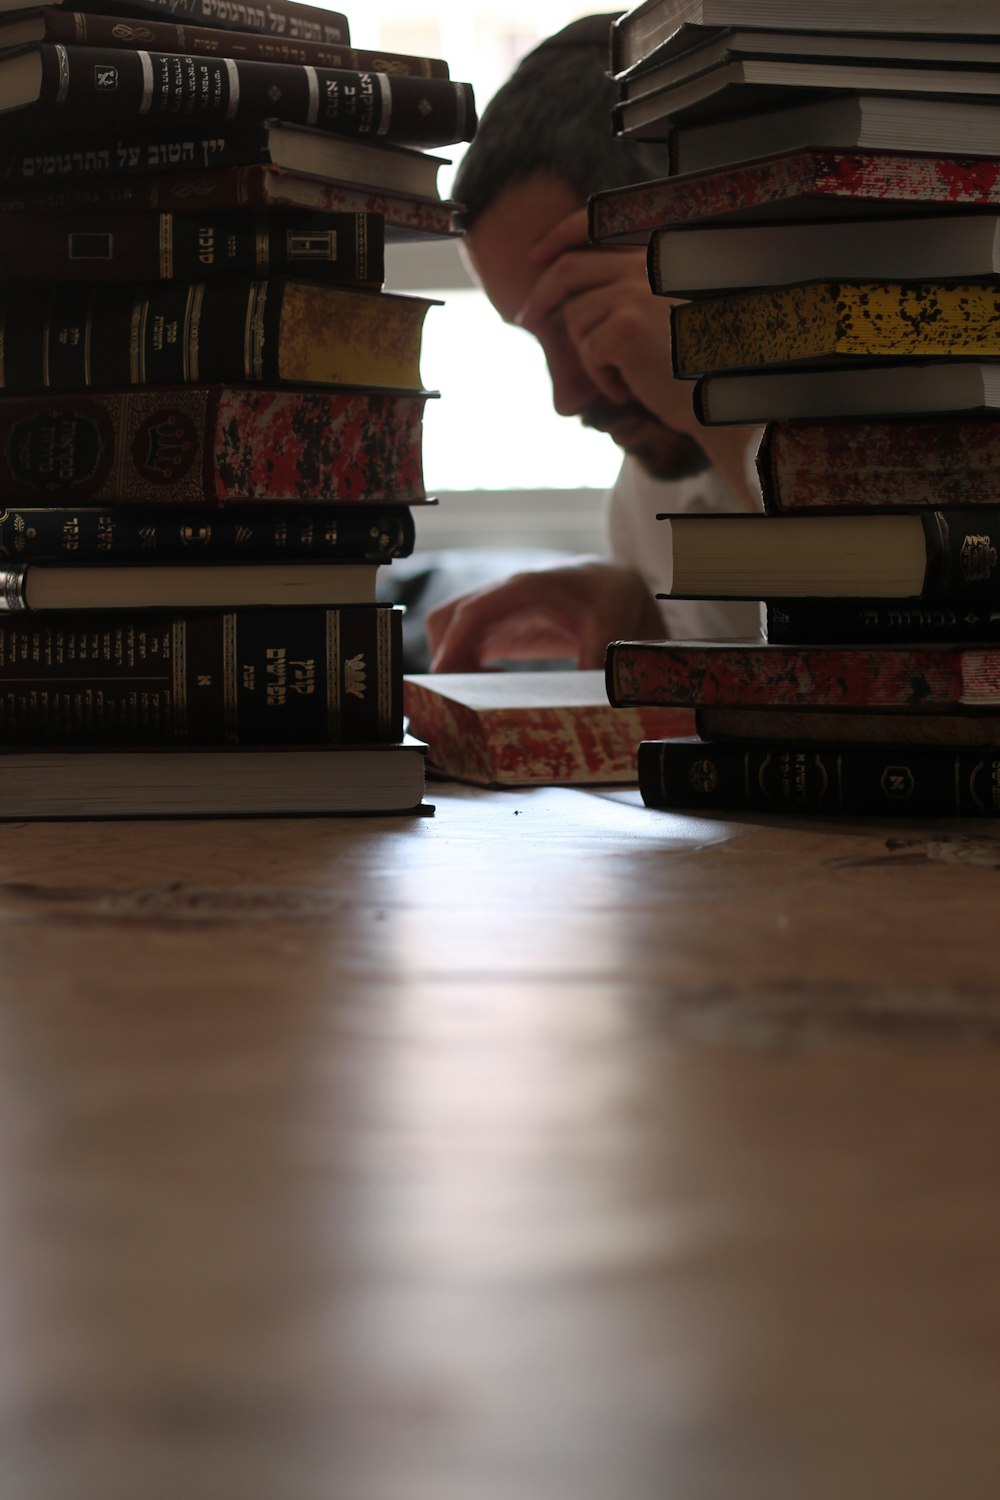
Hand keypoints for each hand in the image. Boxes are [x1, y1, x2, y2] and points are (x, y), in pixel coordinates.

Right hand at [425, 557, 664, 672]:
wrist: (614, 587)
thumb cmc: (611, 602)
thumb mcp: (610, 632)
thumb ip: (596, 662)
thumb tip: (592, 699)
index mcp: (525, 589)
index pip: (473, 612)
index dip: (453, 643)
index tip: (444, 675)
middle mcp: (503, 596)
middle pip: (447, 619)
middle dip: (445, 656)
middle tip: (465, 691)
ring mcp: (498, 611)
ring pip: (450, 631)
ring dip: (452, 662)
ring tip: (481, 689)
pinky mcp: (500, 627)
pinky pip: (464, 643)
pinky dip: (464, 665)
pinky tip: (492, 682)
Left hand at [518, 209, 763, 510]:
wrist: (720, 400)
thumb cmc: (693, 367)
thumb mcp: (661, 316)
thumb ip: (625, 293)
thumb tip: (566, 294)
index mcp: (658, 256)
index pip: (596, 225)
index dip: (559, 235)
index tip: (535, 255)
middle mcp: (646, 267)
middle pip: (568, 269)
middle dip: (540, 294)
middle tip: (524, 318)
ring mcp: (634, 294)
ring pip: (576, 318)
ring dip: (587, 354)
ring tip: (618, 377)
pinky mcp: (625, 327)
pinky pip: (587, 350)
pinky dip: (599, 377)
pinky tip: (626, 391)